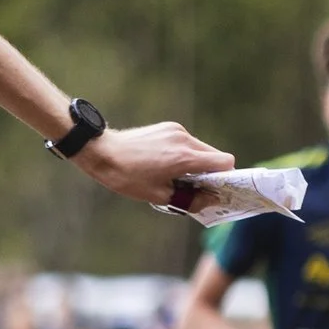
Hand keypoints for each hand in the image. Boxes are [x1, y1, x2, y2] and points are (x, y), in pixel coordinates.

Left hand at [73, 122, 232, 206]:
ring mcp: (176, 131)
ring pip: (201, 149)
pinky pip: (187, 142)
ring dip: (198, 164)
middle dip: (211, 173)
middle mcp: (184, 140)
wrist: (102, 153)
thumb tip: (209, 201)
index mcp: (185, 157)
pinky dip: (185, 155)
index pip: (225, 162)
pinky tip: (168, 165)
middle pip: (215, 156)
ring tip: (179, 178)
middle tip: (199, 189)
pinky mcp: (168, 127)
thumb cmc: (127, 177)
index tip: (218, 189)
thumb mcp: (159, 196)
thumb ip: (190, 200)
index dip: (226, 177)